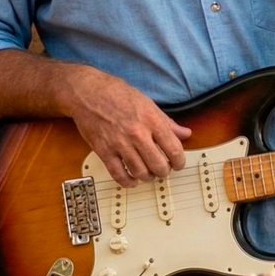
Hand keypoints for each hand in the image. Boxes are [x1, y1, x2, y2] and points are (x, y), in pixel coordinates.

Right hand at [64, 67, 191, 186]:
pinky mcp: (104, 151)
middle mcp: (137, 133)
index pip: (173, 148)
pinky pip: (118, 174)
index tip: (179, 164)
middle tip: (164, 170)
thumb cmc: (118, 95)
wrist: (89, 93)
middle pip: (158, 165)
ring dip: (148, 177)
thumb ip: (168, 122)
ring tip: (149, 174)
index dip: (179, 161)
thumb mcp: (149, 104)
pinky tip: (132, 180)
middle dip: (164, 171)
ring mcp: (119, 144)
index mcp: (152, 120)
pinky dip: (127, 182)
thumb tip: (185, 133)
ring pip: (140, 172)